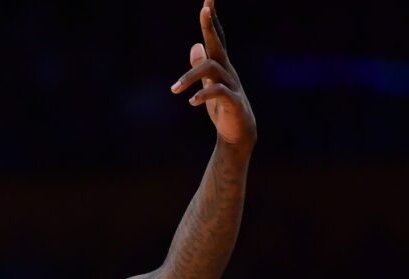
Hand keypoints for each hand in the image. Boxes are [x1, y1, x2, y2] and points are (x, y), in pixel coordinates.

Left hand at [170, 0, 255, 146]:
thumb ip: (201, 66)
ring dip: (189, 76)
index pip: (216, 37)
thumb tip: (195, 45)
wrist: (239, 132)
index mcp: (221, 65)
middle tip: (204, 8)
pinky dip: (202, 95)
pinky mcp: (233, 101)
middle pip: (218, 42)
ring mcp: (232, 84)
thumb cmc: (222, 106)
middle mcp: (228, 70)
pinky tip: (191, 102)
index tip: (208, 0)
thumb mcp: (209, 84)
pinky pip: (218, 92)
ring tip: (173, 90)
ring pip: (212, 69)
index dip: (211, 20)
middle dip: (210, 25)